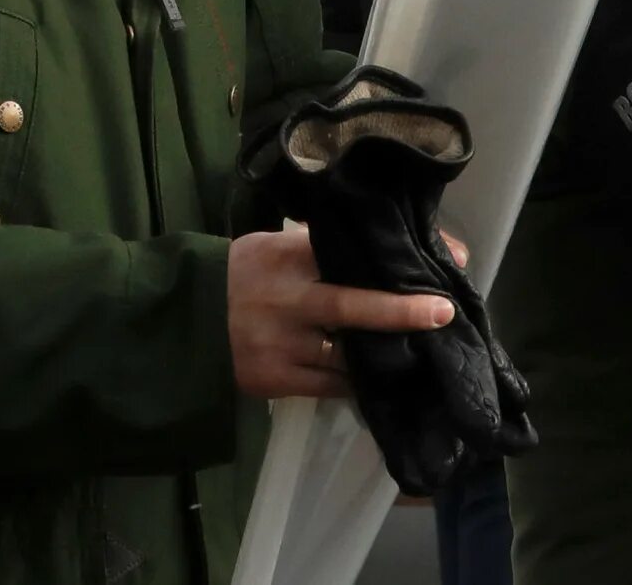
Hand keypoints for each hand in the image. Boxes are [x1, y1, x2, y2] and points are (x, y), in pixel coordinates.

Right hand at [229, 223, 454, 400]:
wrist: (186, 323)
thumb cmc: (243, 276)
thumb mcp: (275, 247)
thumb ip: (322, 249)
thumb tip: (390, 250)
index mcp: (285, 257)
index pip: (348, 251)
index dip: (394, 258)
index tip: (443, 257)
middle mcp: (285, 300)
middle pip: (351, 305)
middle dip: (401, 310)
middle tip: (444, 312)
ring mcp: (280, 344)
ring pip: (347, 353)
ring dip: (387, 353)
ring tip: (428, 350)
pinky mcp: (275, 380)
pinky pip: (331, 385)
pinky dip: (360, 380)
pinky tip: (389, 375)